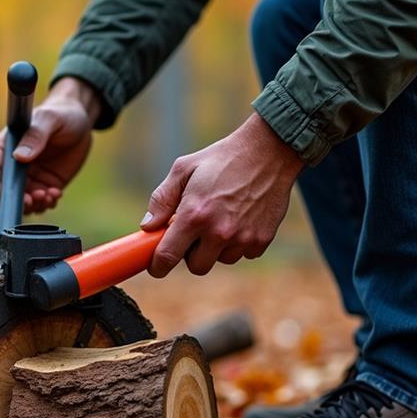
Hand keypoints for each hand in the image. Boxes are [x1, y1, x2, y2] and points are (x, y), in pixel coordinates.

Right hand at [0, 77, 100, 213]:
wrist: (81, 121)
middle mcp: (15, 165)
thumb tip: (19, 157)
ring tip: (47, 195)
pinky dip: (47, 203)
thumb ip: (36, 136)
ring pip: (23, 200)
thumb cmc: (61, 114)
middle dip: (13, 201)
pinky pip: (42, 202)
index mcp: (7, 146)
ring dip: (32, 205)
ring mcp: (31, 177)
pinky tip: (56, 193)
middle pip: (5, 190)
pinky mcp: (46, 185)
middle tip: (28, 201)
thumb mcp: (49, 119)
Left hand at [141, 112, 303, 276]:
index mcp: (194, 215)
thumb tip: (148, 225)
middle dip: (191, 254)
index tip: (157, 266)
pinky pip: (244, 254)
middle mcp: (218, 231)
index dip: (158, 266)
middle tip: (194, 233)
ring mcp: (243, 237)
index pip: (168, 256)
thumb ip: (162, 199)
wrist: (268, 150)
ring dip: (217, 248)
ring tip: (221, 219)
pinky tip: (241, 218)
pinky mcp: (263, 239)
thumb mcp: (183, 169)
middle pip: (197, 267)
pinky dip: (239, 242)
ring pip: (222, 260)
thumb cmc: (221, 159)